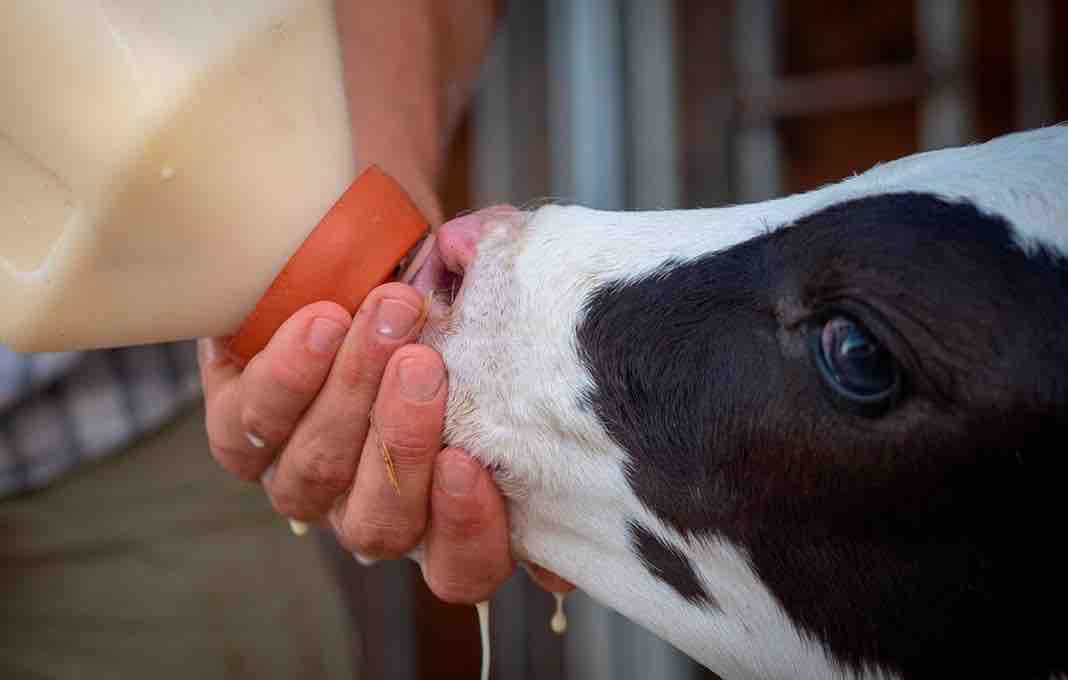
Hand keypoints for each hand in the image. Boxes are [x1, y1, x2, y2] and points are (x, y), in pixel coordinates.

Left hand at [199, 282, 512, 601]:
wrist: (345, 238)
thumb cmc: (431, 277)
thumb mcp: (477, 278)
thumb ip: (493, 274)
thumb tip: (475, 254)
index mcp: (442, 500)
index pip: (461, 565)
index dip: (467, 532)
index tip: (467, 463)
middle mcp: (368, 503)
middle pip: (380, 524)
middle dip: (400, 444)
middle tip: (423, 363)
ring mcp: (301, 475)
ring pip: (314, 477)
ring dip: (350, 395)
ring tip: (384, 315)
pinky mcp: (241, 430)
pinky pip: (247, 432)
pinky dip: (286, 378)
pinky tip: (321, 321)